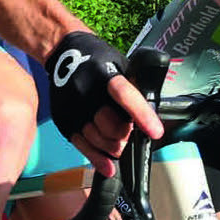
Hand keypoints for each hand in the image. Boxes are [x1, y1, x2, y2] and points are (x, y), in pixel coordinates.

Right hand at [46, 31, 160, 172]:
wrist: (63, 52)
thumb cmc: (97, 59)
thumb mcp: (120, 63)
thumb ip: (133, 86)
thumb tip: (149, 114)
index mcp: (104, 73)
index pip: (124, 96)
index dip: (141, 115)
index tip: (156, 132)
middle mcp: (85, 91)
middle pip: (112, 127)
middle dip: (126, 135)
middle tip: (129, 133)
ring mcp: (72, 107)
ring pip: (99, 141)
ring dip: (114, 147)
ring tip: (118, 142)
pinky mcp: (63, 119)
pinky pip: (82, 146)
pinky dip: (97, 159)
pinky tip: (108, 166)